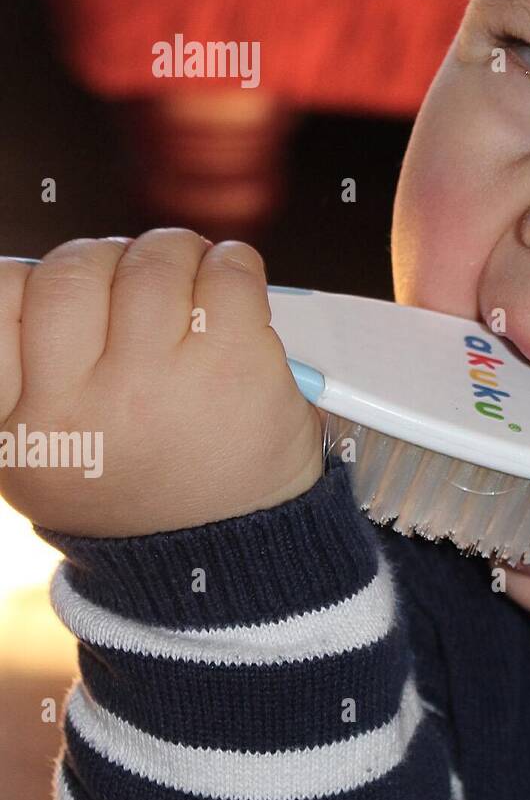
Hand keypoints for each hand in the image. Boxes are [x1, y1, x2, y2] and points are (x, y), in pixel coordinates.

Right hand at [0, 229, 323, 535]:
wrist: (235, 546)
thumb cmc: (147, 484)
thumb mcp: (50, 457)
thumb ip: (26, 377)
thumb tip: (27, 277)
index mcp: (25, 432)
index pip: (0, 300)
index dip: (34, 281)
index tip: (68, 298)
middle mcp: (84, 408)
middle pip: (73, 270)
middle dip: (108, 257)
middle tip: (138, 277)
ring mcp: (159, 383)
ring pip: (152, 261)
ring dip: (176, 254)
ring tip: (191, 280)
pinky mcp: (235, 363)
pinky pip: (227, 271)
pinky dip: (232, 263)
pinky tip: (233, 287)